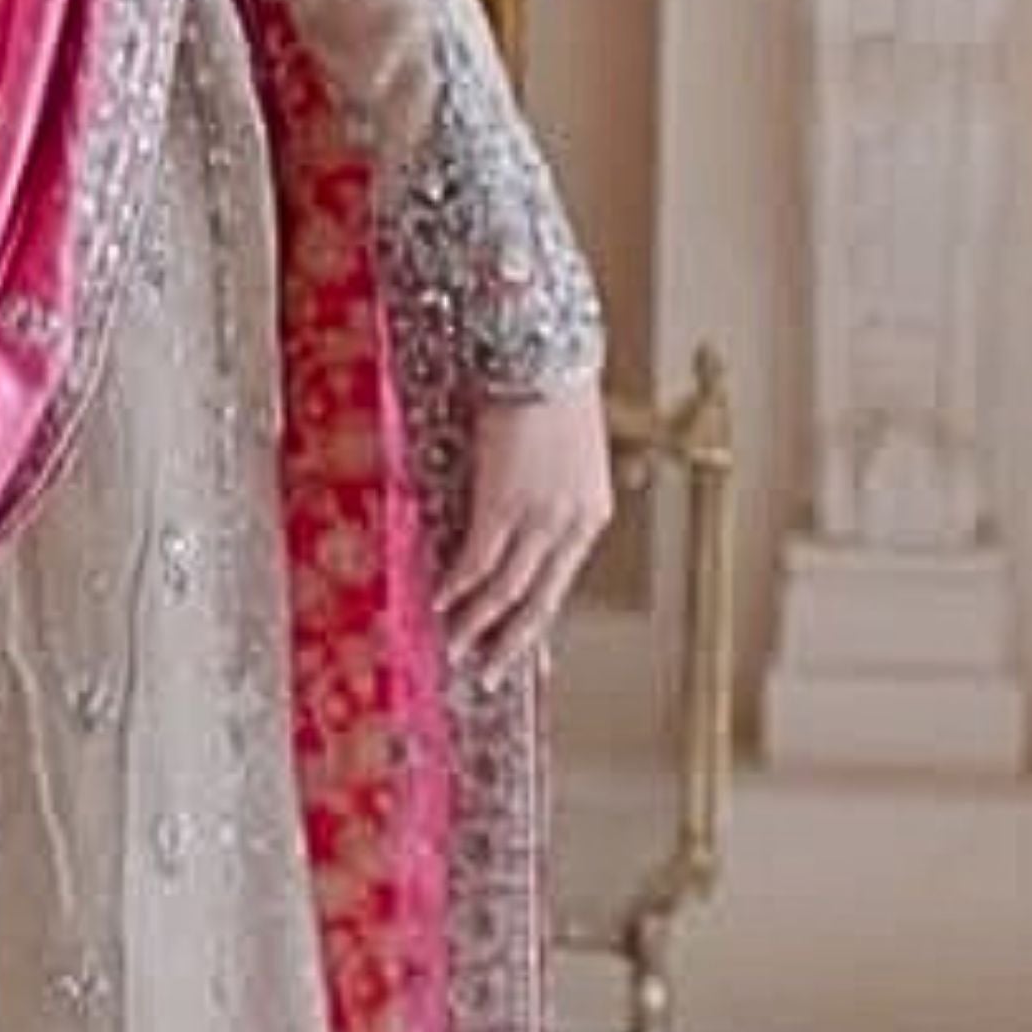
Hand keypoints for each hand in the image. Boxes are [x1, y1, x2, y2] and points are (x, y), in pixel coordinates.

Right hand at [435, 381, 612, 674]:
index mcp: (590, 516)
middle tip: (485, 674)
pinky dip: (458, 586)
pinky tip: (440, 599)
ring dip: (475, 622)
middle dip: (508, 642)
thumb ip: (549, 496)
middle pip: (538, 602)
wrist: (543, 357)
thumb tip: (519, 523)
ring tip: (452, 645)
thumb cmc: (553, 395)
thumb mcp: (565, 457)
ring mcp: (538, 517)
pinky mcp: (503, 502)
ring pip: (505, 590)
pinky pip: (478, 560)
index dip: (533, 624)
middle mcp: (570, 525)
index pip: (559, 586)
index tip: (514, 650)